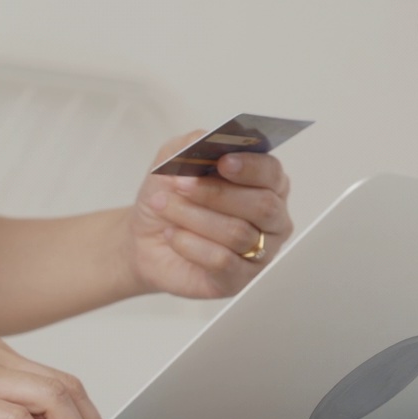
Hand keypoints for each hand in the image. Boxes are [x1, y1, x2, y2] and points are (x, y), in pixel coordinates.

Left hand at [125, 132, 293, 298]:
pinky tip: (172, 235)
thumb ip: (192, 143)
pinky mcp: (239, 279)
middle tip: (180, 184)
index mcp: (265, 183)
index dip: (250, 167)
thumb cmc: (170, 196)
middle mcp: (271, 218)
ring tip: (163, 206)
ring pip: (237, 233)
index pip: (272, 173)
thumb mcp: (172, 160)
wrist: (145, 238)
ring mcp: (260, 252)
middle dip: (216, 193)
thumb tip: (209, 140)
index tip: (223, 162)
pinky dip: (191, 245)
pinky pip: (223, 262)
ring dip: (193, 217)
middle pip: (261, 205)